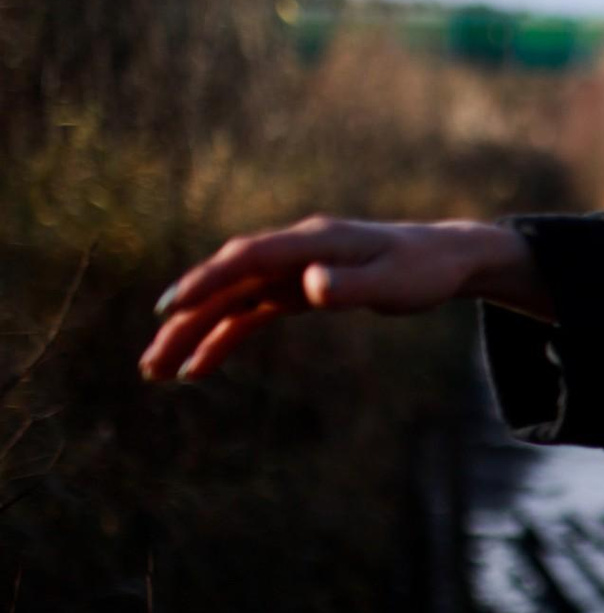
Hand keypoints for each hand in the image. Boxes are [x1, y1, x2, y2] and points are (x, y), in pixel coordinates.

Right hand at [139, 216, 548, 382]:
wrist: (444, 258)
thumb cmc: (422, 270)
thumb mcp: (393, 283)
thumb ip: (352, 285)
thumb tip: (310, 286)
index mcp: (314, 242)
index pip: (249, 258)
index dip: (209, 279)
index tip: (172, 306)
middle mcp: (295, 252)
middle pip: (228, 283)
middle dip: (187, 319)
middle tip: (151, 360)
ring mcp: (292, 270)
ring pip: (232, 300)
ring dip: (194, 332)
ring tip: (158, 371)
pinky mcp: (298, 289)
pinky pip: (251, 312)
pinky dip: (225, 336)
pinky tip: (200, 366)